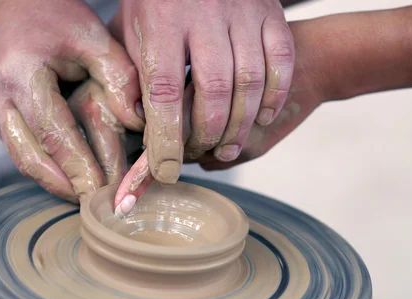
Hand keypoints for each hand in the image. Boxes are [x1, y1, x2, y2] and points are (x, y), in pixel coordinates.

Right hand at [0, 0, 144, 202]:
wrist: (7, 9)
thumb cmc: (52, 18)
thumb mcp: (91, 35)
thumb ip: (119, 75)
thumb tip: (138, 121)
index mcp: (22, 75)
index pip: (52, 133)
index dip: (78, 166)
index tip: (102, 191)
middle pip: (31, 159)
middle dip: (67, 186)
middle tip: (99, 206)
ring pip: (24, 163)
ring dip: (57, 184)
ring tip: (90, 200)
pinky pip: (22, 154)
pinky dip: (48, 170)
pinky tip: (74, 180)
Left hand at [115, 0, 294, 185]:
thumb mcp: (131, 28)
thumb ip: (130, 73)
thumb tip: (139, 121)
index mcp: (163, 20)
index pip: (165, 90)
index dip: (166, 136)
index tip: (165, 169)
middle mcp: (207, 13)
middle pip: (214, 90)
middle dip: (206, 133)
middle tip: (196, 153)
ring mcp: (244, 11)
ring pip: (249, 81)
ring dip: (240, 124)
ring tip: (226, 146)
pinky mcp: (271, 12)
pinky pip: (280, 62)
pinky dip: (273, 96)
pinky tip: (259, 116)